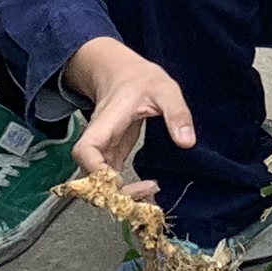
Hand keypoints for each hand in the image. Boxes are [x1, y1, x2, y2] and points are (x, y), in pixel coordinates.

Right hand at [68, 38, 196, 189]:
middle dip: (113, 194)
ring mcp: (104, 151)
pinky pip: (111, 182)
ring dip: (120, 197)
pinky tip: (147, 190)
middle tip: (147, 191)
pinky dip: (125, 192)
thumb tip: (186, 142)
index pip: (85, 152)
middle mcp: (98, 141)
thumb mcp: (165, 90)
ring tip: (150, 192)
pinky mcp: (112, 156)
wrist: (125, 73)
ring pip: (99, 185)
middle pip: (89, 178)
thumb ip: (176, 113)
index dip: (96, 172)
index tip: (121, 180)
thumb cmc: (140, 79)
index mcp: (105, 123)